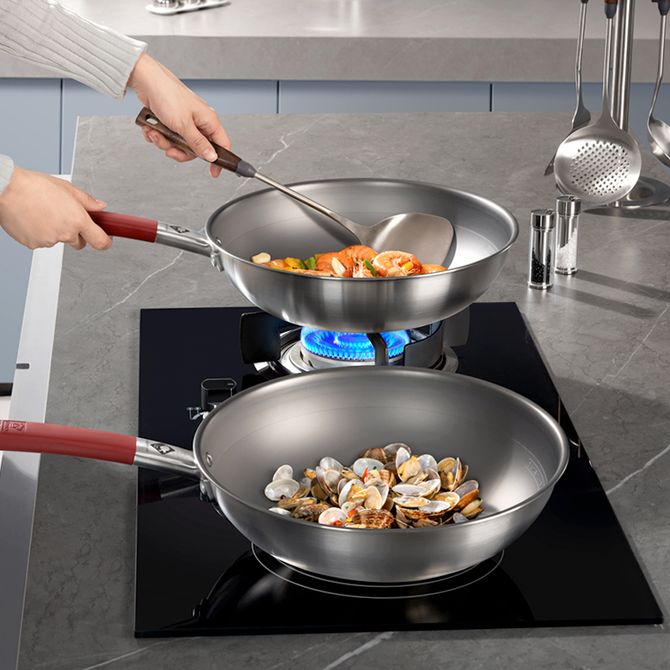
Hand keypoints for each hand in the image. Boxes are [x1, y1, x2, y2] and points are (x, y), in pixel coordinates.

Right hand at [0, 167, 110, 250]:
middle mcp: (65, 233)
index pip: (100, 241)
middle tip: (63, 218)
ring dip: (54, 231)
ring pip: (58, 241)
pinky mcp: (34, 245)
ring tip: (42, 212)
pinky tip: (31, 219)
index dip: (105, 242)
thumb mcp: (66, 188)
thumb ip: (87, 201)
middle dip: (75, 234)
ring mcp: (49, 241)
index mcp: (77, 220)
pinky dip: (39, 234)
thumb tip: (100, 207)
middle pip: (79, 243)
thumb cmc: (33, 186)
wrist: (5, 190)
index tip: (105, 239)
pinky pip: (41, 242)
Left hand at [128, 53, 230, 177]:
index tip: (214, 172)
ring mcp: (184, 121)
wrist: (146, 81)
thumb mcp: (184, 125)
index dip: (219, 160)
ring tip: (156, 133)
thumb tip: (211, 157)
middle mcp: (198, 121)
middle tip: (170, 149)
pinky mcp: (171, 120)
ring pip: (179, 145)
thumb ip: (198, 144)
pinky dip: (158, 135)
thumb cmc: (167, 95)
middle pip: (196, 149)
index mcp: (208, 120)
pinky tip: (152, 128)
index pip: (222, 145)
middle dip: (179, 151)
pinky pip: (168, 137)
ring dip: (165, 142)